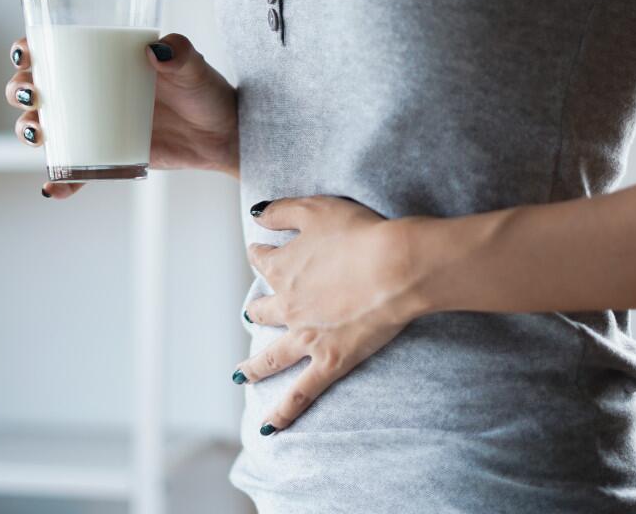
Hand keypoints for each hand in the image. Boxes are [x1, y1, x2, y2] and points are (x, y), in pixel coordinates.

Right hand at [5, 32, 239, 197]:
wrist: (223, 134)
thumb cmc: (206, 92)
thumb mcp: (195, 69)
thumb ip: (181, 54)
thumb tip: (155, 51)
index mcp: (102, 61)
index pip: (52, 50)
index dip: (27, 51)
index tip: (26, 55)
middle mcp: (89, 92)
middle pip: (35, 89)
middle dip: (20, 91)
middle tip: (32, 96)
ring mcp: (94, 126)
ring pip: (46, 128)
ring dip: (29, 131)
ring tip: (39, 137)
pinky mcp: (106, 157)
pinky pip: (74, 171)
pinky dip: (59, 182)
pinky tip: (51, 189)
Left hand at [233, 196, 428, 434]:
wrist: (394, 266)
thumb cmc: (360, 232)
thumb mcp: (315, 208)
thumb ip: (281, 212)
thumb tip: (256, 216)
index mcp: (282, 267)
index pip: (261, 259)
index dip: (262, 253)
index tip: (264, 250)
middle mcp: (287, 305)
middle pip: (262, 309)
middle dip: (258, 309)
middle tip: (257, 311)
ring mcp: (305, 337)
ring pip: (270, 357)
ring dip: (253, 366)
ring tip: (241, 374)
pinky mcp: (330, 360)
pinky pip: (301, 394)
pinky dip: (283, 412)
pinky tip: (269, 427)